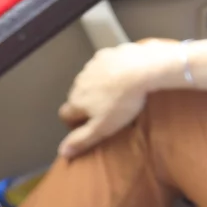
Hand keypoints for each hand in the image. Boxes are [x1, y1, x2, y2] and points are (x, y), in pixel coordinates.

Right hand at [57, 40, 176, 157]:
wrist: (142, 69)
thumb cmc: (125, 100)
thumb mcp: (103, 127)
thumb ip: (81, 140)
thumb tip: (63, 152)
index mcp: (77, 100)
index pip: (65, 115)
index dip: (75, 122)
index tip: (87, 125)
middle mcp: (80, 83)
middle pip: (77, 96)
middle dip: (88, 103)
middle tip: (107, 109)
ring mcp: (91, 67)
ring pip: (89, 80)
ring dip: (98, 86)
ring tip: (117, 93)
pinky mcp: (105, 55)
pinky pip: (102, 64)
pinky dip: (109, 71)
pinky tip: (123, 76)